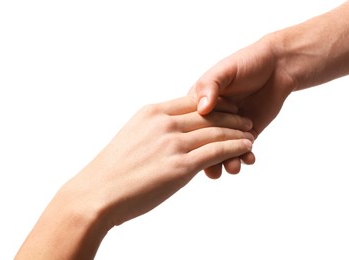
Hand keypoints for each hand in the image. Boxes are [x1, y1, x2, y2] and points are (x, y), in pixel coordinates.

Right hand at [70, 96, 253, 226]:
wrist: (97, 193)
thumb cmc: (113, 170)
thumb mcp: (134, 137)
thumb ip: (156, 131)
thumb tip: (174, 134)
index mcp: (151, 112)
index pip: (192, 101)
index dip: (215, 104)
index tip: (229, 108)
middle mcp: (164, 123)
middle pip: (208, 115)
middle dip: (231, 117)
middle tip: (247, 120)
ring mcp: (172, 143)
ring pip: (215, 132)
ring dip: (238, 132)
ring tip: (251, 134)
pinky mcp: (180, 166)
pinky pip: (216, 151)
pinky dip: (235, 147)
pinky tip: (246, 146)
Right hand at [189, 36, 294, 177]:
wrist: (278, 66)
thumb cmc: (246, 63)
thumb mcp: (223, 71)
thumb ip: (210, 87)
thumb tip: (202, 108)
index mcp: (200, 103)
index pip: (192, 124)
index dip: (191, 138)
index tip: (192, 151)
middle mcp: (213, 118)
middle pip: (206, 142)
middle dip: (209, 158)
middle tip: (212, 171)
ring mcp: (231, 127)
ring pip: (224, 150)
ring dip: (227, 161)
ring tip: (233, 167)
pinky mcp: (248, 133)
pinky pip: (243, 149)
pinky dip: (245, 156)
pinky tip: (249, 158)